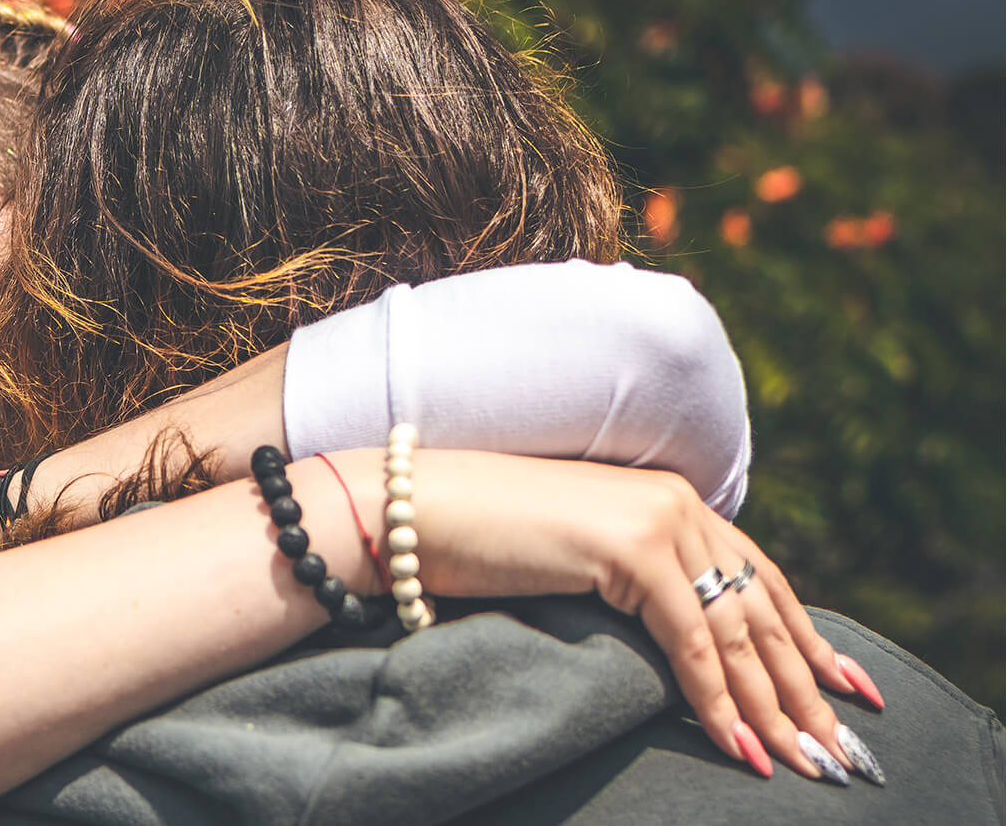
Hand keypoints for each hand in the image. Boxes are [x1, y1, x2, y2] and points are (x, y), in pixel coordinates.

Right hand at [401, 453, 875, 783]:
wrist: (415, 511)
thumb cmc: (480, 542)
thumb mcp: (579, 560)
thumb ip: (635, 582)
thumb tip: (684, 645)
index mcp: (671, 498)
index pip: (758, 578)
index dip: (806, 638)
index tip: (843, 688)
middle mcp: (678, 501)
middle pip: (762, 609)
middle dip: (803, 687)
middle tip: (837, 748)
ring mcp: (659, 519)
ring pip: (737, 632)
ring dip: (772, 707)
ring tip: (800, 761)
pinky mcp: (633, 548)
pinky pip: (692, 641)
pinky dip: (717, 699)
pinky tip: (736, 743)